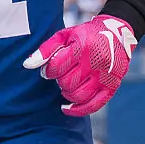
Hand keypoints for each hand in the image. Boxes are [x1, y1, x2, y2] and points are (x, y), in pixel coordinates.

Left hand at [23, 15, 137, 116]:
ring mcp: (105, 76)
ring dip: (67, 94)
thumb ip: (46, 49)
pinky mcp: (112, 87)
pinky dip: (78, 110)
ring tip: (67, 85)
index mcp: (82, 46)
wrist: (117, 34)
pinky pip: (94, 105)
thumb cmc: (85, 35)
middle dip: (59, 81)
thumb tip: (27, 65)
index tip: (49, 70)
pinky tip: (67, 107)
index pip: (57, 66)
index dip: (49, 71)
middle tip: (60, 76)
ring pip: (79, 96)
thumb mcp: (65, 35)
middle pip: (67, 83)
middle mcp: (95, 62)